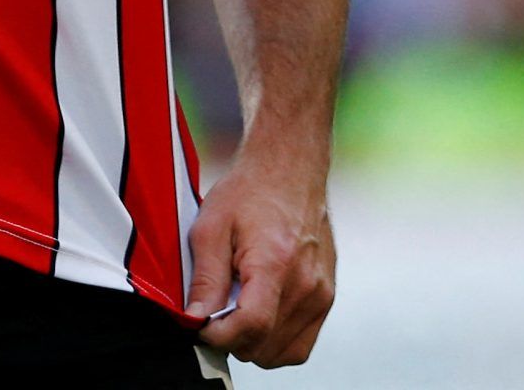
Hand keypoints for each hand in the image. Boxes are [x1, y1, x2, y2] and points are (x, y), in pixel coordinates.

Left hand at [182, 151, 335, 366]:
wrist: (290, 170)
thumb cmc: (250, 192)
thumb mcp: (211, 228)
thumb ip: (205, 279)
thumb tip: (196, 320)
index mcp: (275, 263)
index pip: (251, 326)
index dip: (218, 335)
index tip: (201, 324)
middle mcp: (306, 284)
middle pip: (263, 345)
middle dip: (232, 338)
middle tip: (217, 309)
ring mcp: (321, 294)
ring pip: (280, 353)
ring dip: (253, 343)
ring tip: (239, 307)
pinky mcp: (327, 298)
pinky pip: (298, 345)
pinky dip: (275, 342)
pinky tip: (260, 315)